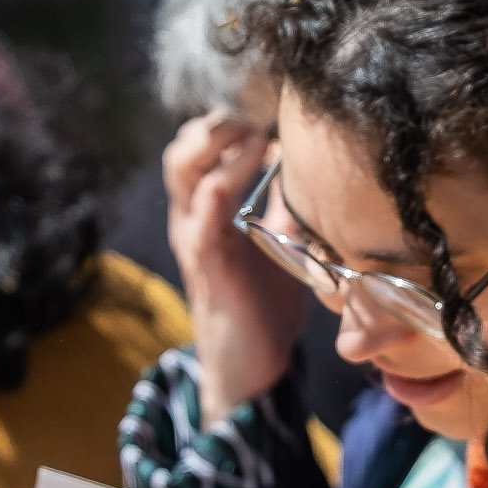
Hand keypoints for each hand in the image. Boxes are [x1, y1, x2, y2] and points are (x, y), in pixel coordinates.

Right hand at [159, 111, 295, 419]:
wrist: (251, 365)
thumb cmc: (264, 302)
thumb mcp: (278, 241)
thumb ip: (285, 205)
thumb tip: (306, 167)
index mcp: (205, 211)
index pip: (197, 147)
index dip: (226, 125)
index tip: (264, 121)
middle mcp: (192, 219)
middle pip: (181, 149)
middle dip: (217, 125)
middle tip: (254, 124)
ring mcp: (195, 240)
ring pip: (183, 171)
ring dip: (217, 146)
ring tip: (254, 141)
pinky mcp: (207, 266)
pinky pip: (201, 220)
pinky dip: (215, 191)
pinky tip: (236, 178)